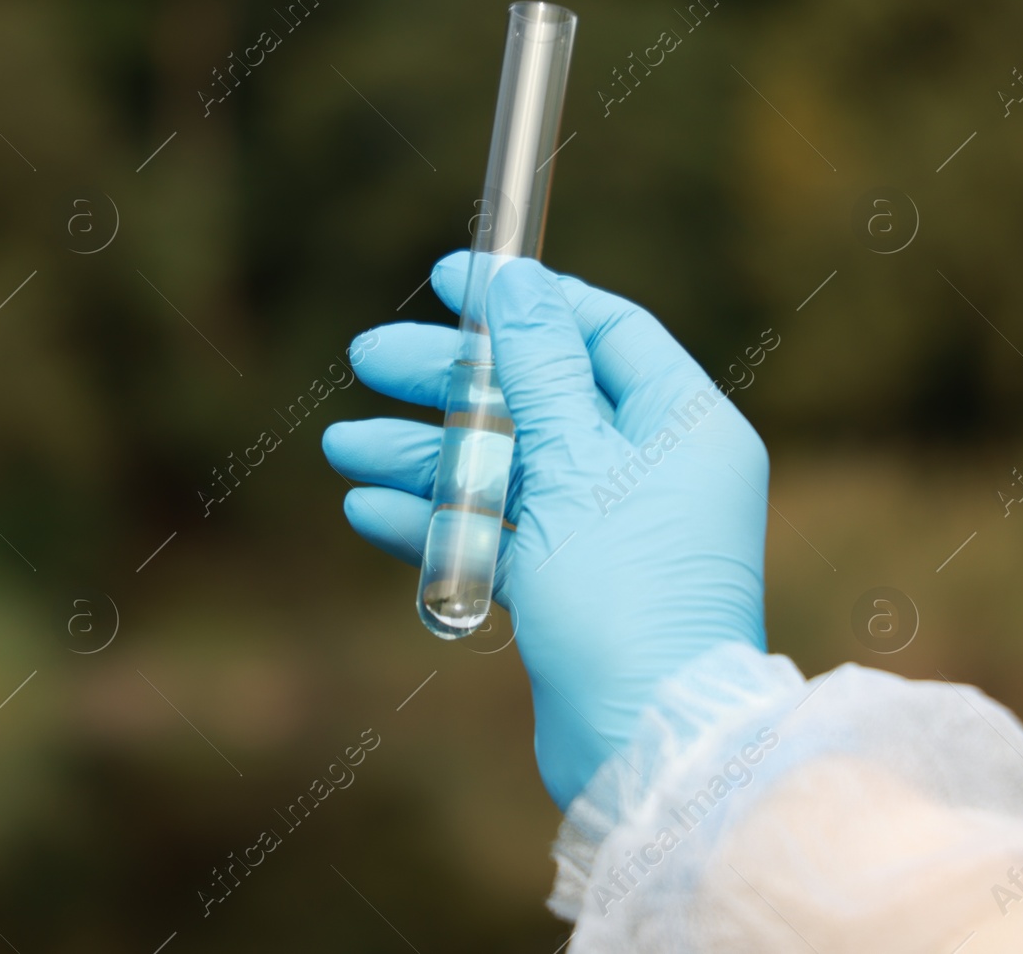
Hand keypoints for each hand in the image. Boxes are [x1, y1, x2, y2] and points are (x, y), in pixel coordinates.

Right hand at [323, 253, 768, 807]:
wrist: (643, 743)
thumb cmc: (622, 593)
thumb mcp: (574, 461)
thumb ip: (537, 369)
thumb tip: (516, 283)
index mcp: (679, 425)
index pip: (599, 330)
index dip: (525, 300)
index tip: (451, 279)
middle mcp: (650, 471)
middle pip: (535, 396)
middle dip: (449, 379)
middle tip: (369, 355)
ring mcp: (607, 532)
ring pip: (505, 468)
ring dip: (424, 454)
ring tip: (343, 443)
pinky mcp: (568, 587)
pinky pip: (497, 533)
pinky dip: (439, 519)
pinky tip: (368, 508)